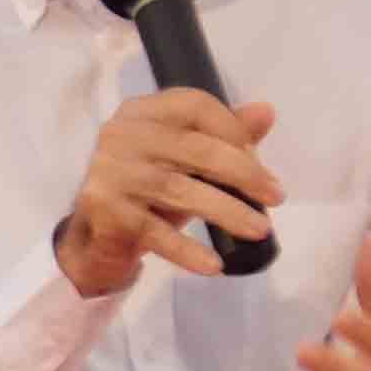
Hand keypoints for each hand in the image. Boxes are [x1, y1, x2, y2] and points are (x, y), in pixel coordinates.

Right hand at [54, 92, 280, 299]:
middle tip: (276, 197)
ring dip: (227, 211)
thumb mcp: (185, 162)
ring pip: (179, 190)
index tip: (260, 157)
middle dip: (242, 173)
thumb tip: (266, 111)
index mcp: (142, 112)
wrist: (94, 239)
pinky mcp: (106, 212)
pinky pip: (156, 232)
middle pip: (193, 148)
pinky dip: (189, 250)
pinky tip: (214, 265)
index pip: (194, 105)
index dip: (233, 129)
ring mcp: (110, 173)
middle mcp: (122, 135)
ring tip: (259, 230)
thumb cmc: (146, 193)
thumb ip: (222, 135)